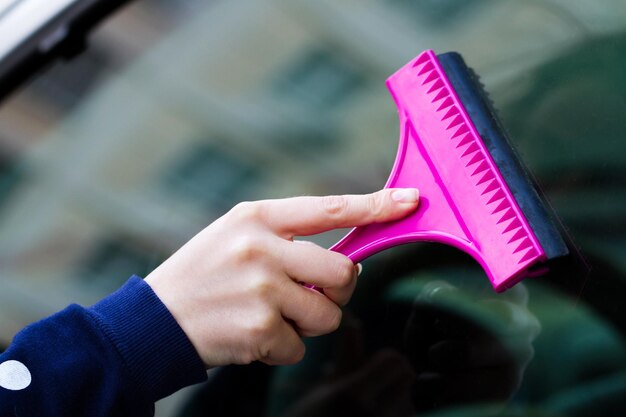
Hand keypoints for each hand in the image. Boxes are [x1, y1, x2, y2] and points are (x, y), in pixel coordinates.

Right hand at [145, 188, 418, 367]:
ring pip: (328, 315)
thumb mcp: (237, 236)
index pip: (331, 207)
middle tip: (310, 293)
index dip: (377, 204)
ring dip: (307, 323)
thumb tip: (347, 263)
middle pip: (344, 271)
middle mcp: (262, 248)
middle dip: (338, 290)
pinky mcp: (259, 330)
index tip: (410, 200)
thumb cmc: (204, 275)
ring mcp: (261, 289)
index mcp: (258, 217)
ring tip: (266, 315)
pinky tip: (250, 335)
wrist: (153, 320)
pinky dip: (282, 348)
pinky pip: (300, 347)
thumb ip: (288, 239)